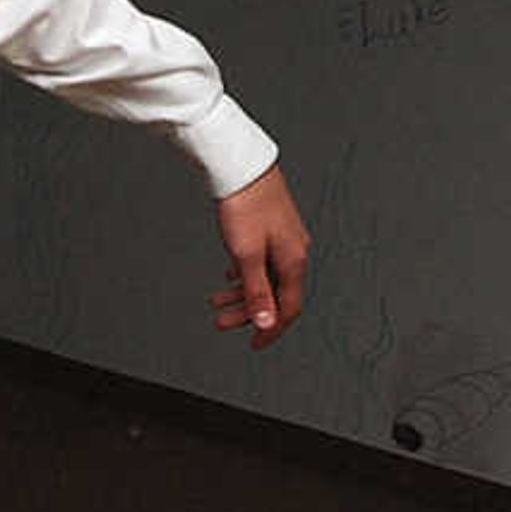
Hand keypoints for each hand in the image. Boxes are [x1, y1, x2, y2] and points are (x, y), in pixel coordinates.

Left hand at [210, 165, 308, 347]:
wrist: (242, 168)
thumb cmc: (245, 206)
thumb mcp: (247, 255)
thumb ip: (257, 291)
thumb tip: (267, 322)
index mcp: (294, 261)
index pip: (288, 307)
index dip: (271, 329)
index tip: (254, 344)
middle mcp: (294, 251)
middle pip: (275, 294)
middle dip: (248, 312)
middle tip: (221, 323)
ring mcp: (284, 240)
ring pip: (266, 277)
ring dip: (243, 294)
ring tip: (216, 301)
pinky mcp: (271, 229)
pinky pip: (261, 261)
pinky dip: (245, 274)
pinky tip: (229, 276)